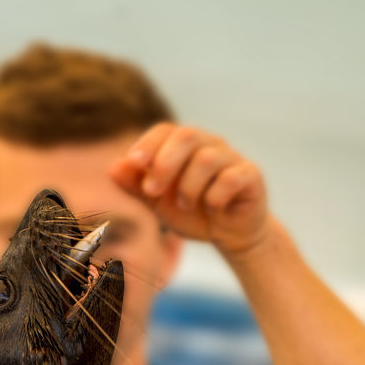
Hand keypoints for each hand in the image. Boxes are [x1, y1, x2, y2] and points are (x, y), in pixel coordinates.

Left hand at [110, 123, 270, 257]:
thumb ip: (136, 186)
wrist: (228, 234)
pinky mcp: (250, 176)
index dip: (148, 144)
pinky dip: (216, 195)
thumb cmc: (192, 212)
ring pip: (207, 159)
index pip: (165, 131)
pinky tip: (212, 208)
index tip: (134, 163)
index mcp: (185, 146)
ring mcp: (232, 158)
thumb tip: (114, 167)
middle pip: (187, 136)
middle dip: (164, 164)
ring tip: (184, 205)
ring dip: (188, 186)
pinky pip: (232, 177)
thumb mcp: (158, 202)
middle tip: (153, 191)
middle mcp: (209, 145)